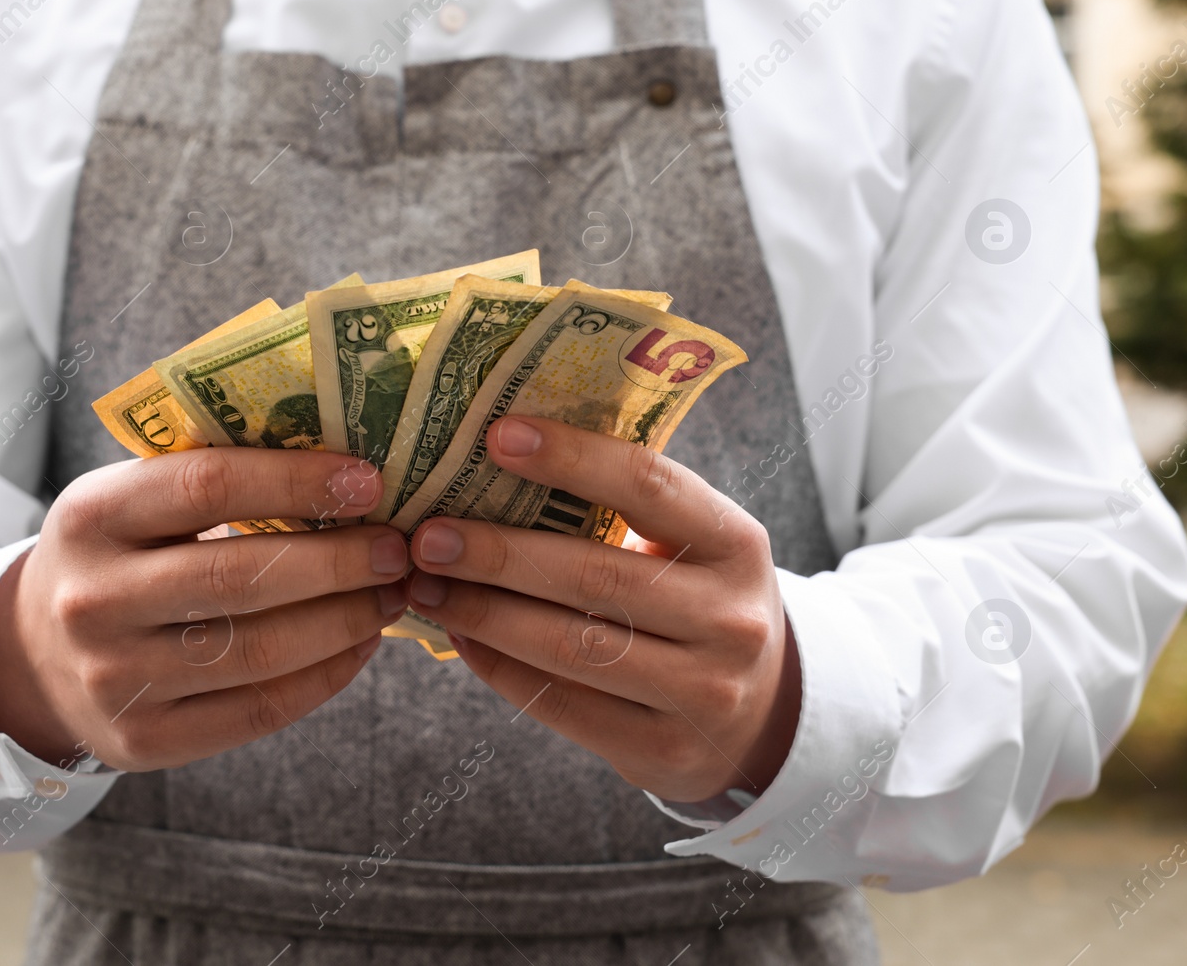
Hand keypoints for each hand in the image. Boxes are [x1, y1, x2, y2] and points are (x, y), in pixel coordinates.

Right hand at [0, 450, 407, 768]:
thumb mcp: (132, 498)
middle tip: (398, 547)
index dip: (297, 480)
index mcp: (91, 516)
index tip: (369, 481)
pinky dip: (326, 676)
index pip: (206, 485)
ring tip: (391, 595)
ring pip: (259, 651)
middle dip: (339, 560)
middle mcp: (93, 599)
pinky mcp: (143, 740)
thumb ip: (212, 475)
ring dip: (345, 621)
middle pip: (241, 575)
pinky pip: (258, 710)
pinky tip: (360, 644)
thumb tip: (345, 462)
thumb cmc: (118, 554)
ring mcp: (115, 678)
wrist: (35, 655)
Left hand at [404, 416, 799, 802]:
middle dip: (499, 553)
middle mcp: (730, 617)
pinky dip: (499, 667)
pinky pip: (562, 704)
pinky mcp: (664, 751)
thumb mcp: (692, 546)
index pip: (648, 485)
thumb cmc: (695, 601)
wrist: (759, 713)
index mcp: (736, 542)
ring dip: (485, 614)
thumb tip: (499, 454)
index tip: (497, 436)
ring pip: (571, 646)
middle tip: (428, 536)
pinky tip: (459, 636)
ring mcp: (704, 691)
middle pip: (594, 575)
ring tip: (427, 587)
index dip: (571, 457)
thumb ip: (622, 507)